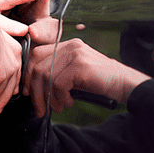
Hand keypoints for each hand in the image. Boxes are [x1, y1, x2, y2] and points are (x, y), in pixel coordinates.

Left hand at [25, 38, 148, 116]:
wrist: (125, 84)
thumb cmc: (100, 83)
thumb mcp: (74, 75)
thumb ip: (56, 74)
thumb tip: (32, 87)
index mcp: (67, 45)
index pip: (37, 54)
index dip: (28, 74)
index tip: (28, 92)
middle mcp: (70, 45)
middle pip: (38, 65)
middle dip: (34, 90)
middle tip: (39, 107)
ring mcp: (76, 54)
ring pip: (46, 76)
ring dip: (48, 97)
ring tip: (57, 107)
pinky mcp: (80, 65)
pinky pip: (58, 83)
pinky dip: (61, 97)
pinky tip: (70, 102)